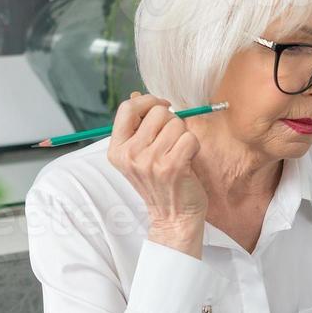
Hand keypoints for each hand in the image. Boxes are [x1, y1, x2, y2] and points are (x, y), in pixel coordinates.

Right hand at [107, 92, 207, 256]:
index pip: (127, 108)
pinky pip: (190, 138)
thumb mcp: (139, 155)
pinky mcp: (171, 167)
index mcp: (117, 150)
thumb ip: (137, 126)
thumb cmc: (160, 183)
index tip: (161, 107)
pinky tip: (187, 161)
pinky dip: (194, 147)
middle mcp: (130, 155)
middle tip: (171, 143)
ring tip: (178, 155)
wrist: (173, 217)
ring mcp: (149, 161)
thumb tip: (136, 95)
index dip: (148, 101)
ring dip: (183, 136)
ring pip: (177, 124)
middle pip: (157, 113)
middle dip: (171, 122)